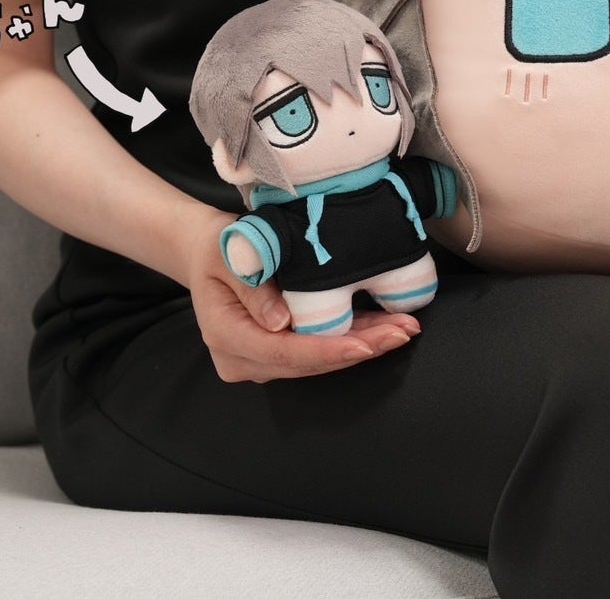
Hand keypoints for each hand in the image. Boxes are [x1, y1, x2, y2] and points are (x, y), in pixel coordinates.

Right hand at [184, 209, 420, 382]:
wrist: (207, 252)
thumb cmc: (219, 247)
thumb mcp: (231, 256)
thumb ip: (252, 289)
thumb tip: (281, 324)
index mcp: (226, 337)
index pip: (283, 352)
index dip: (328, 351)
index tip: (366, 346)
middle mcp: (242, 359)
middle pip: (307, 361)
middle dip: (359, 349)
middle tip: (402, 333)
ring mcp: (259, 361)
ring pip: (318, 360)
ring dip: (363, 345)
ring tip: (402, 330)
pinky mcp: (277, 354)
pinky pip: (318, 351)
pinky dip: (352, 339)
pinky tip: (383, 330)